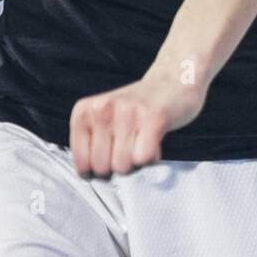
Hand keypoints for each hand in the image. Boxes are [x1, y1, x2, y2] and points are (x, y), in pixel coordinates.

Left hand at [69, 67, 207, 176]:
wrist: (175, 80)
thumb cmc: (138, 108)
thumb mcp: (103, 119)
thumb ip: (90, 144)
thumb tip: (91, 176)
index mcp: (83, 111)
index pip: (82, 165)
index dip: (99, 171)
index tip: (112, 158)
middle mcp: (102, 109)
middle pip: (102, 169)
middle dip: (119, 167)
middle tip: (131, 148)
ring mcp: (127, 112)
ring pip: (123, 166)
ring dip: (137, 162)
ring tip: (143, 141)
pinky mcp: (153, 117)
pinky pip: (144, 158)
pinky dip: (153, 157)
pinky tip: (155, 141)